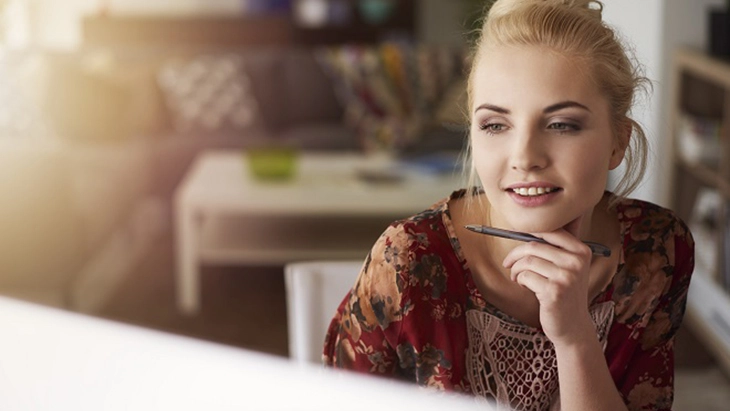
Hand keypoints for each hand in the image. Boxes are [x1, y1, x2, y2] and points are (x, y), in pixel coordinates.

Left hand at [502, 217, 595, 345]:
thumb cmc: (565, 293)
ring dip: (516, 270)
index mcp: (582, 251)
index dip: (528, 232)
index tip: (514, 234)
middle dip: (515, 254)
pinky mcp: (554, 291)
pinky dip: (519, 280)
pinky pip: (525, 276)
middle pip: (533, 245)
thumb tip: (539, 217)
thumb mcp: (569, 267)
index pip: (550, 231)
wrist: (572, 326)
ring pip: (527, 261)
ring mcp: (566, 276)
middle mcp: (577, 261)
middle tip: (508, 263)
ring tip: (517, 277)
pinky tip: (524, 286)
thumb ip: (559, 245)